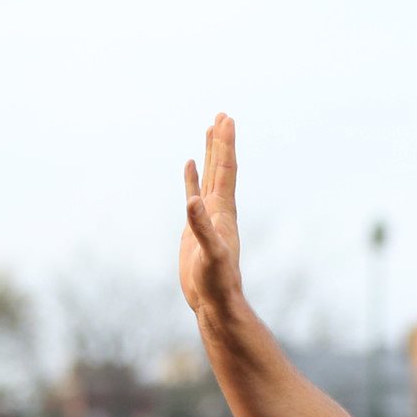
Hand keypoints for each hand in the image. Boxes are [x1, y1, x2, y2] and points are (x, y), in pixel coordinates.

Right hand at [180, 114, 243, 315]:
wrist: (214, 301)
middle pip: (222, 167)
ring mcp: (208, 216)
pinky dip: (192, 177)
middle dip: (221, 141)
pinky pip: (194, 194)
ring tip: (210, 128)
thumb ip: (201, 229)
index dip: (226, 144)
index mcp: (223, 212)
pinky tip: (190, 164)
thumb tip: (193, 202)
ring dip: (211, 153)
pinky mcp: (195, 226)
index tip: (227, 119)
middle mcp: (219, 210)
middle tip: (223, 114)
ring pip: (210, 176)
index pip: (226, 170)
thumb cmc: (216, 281)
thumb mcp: (210, 254)